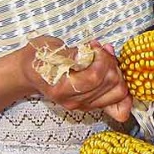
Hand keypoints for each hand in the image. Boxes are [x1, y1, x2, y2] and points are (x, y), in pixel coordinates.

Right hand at [14, 37, 131, 122]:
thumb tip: (88, 53)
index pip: (94, 77)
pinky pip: (117, 106)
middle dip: (111, 63)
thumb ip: (70, 53)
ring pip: (118, 93)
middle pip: (110, 84)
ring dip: (118, 72)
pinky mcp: (91, 105)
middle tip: (101, 50)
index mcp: (60, 89)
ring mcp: (83, 105)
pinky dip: (123, 91)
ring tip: (106, 59)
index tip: (95, 47)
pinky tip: (116, 76)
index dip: (102, 59)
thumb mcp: (48, 48)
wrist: (30, 72)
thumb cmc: (37, 58)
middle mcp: (73, 101)